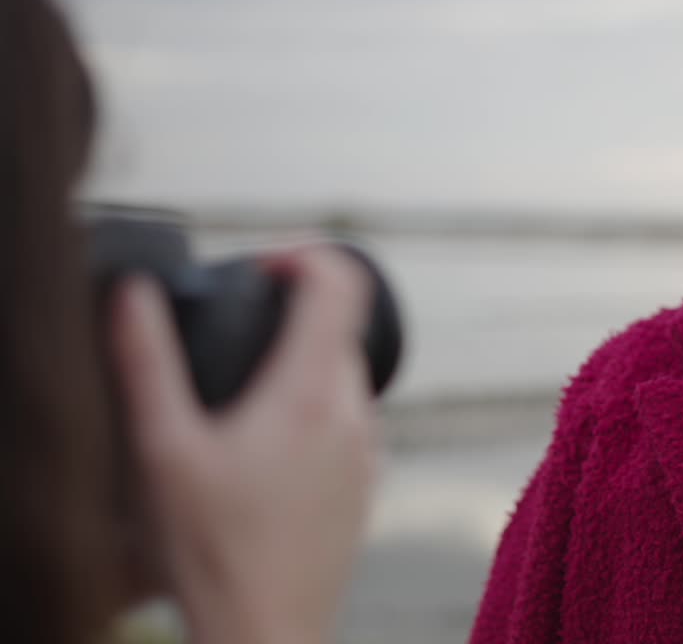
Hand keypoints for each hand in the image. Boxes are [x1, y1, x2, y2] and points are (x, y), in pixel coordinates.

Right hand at [113, 246, 378, 643]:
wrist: (266, 631)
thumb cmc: (213, 551)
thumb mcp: (161, 450)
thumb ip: (146, 362)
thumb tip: (137, 295)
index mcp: (308, 392)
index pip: (342, 283)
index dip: (305, 254)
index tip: (263, 268)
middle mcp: (352, 413)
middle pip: (338, 328)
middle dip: (290, 317)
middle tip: (236, 335)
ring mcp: (367, 450)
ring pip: (344, 376)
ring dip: (302, 366)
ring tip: (244, 398)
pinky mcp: (368, 482)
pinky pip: (348, 421)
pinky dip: (315, 412)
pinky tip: (268, 450)